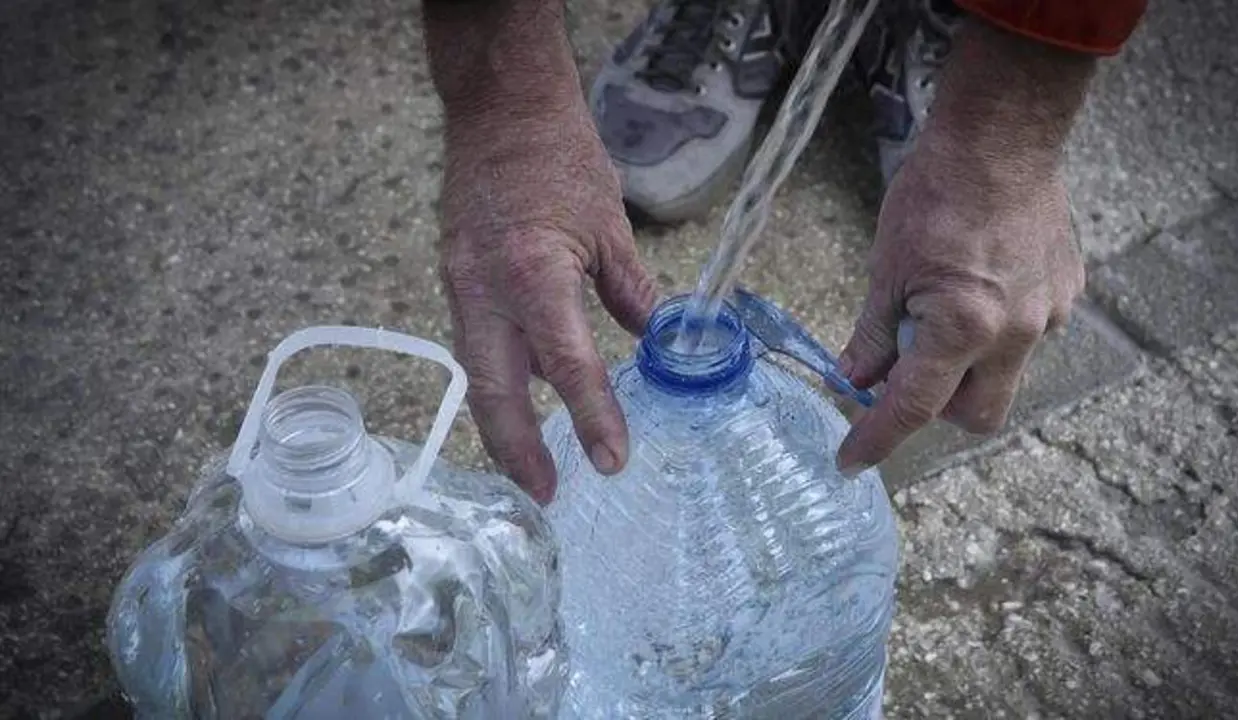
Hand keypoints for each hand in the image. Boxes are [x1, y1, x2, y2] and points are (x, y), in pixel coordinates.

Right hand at [438, 105, 655, 502]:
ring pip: (480, 372)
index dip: (592, 417)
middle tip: (544, 495)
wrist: (498, 108)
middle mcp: (486, 288)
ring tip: (533, 466)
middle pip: (495, 390)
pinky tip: (527, 401)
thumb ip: (630, 293)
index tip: (612, 461)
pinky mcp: (455, 279)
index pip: (568, 363)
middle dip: (517, 450)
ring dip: (504, 423)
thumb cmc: (558, 156)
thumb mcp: (609, 225)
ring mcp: (461, 285)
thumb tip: (655, 344)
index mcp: (533, 272)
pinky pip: (478, 342)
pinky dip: (502, 378)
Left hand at [835, 136, 1083, 472]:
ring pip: (1006, 375)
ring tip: (947, 306)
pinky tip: (982, 282)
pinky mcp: (1068, 292)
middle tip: (909, 371)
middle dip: (940, 409)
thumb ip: (874, 334)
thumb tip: (855, 378)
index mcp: (963, 327)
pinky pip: (1029, 333)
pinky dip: (998, 327)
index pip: (913, 406)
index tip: (851, 461)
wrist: (1001, 140)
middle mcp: (1015, 332)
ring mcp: (1049, 314)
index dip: (877, 438)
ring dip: (970, 363)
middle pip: (977, 415)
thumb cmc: (936, 194)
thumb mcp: (887, 268)